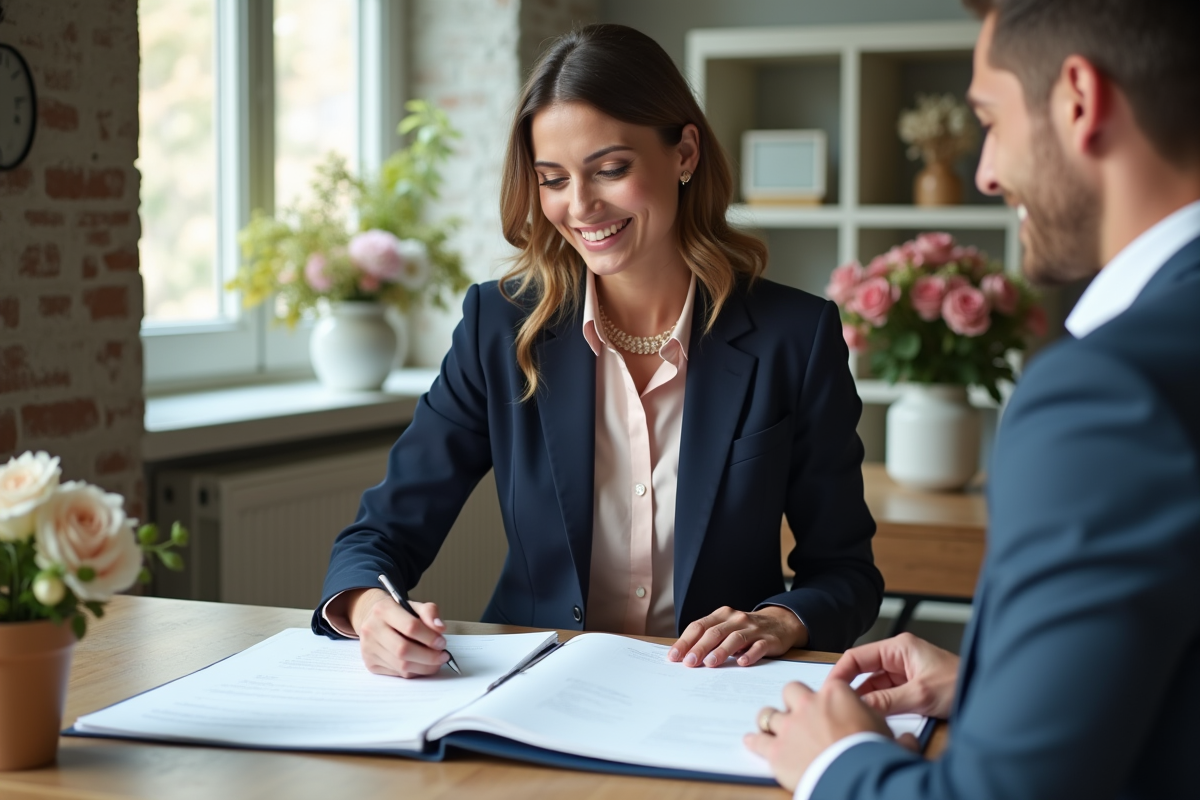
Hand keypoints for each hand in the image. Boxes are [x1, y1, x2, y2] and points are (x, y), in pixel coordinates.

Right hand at [346, 588, 451, 677]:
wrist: (373, 619)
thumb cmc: (398, 613)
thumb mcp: (414, 605)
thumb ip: (429, 612)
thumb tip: (440, 628)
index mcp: (383, 609)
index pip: (410, 627)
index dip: (429, 637)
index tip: (442, 642)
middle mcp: (371, 629)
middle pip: (403, 650)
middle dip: (428, 656)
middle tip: (442, 656)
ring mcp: (369, 648)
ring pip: (401, 665)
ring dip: (424, 667)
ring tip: (436, 662)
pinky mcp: (370, 663)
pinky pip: (397, 673)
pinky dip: (414, 671)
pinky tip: (421, 665)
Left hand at [667, 605, 807, 667]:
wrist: (781, 622)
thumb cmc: (746, 629)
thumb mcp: (726, 628)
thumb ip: (708, 638)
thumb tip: (684, 656)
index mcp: (722, 615)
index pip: (699, 626)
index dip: (685, 641)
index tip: (673, 656)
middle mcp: (736, 619)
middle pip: (714, 632)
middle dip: (700, 647)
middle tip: (689, 662)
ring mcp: (753, 629)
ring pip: (735, 638)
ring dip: (721, 651)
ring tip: (710, 663)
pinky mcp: (769, 639)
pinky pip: (759, 646)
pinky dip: (750, 654)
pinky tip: (742, 663)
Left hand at [744, 679, 892, 791]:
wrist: (855, 779)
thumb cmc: (875, 756)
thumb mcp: (892, 741)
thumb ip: (899, 736)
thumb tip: (911, 740)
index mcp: (838, 694)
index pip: (830, 686)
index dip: (830, 698)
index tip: (831, 707)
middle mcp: (810, 704)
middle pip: (792, 690)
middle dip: (795, 701)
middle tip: (801, 715)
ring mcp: (789, 726)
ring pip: (769, 713)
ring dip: (772, 720)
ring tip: (772, 727)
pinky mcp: (775, 750)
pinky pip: (757, 741)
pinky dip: (754, 741)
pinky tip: (752, 742)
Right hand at [827, 632, 959, 717]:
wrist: (988, 694)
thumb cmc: (961, 683)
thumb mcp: (921, 695)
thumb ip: (887, 701)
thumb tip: (860, 707)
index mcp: (899, 647)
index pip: (857, 656)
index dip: (840, 673)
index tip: (829, 690)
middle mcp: (899, 657)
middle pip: (864, 672)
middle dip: (852, 689)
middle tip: (839, 706)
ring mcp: (905, 672)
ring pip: (875, 686)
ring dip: (868, 700)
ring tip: (857, 714)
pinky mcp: (911, 686)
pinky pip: (887, 695)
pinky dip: (880, 706)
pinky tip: (875, 717)